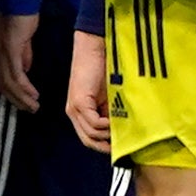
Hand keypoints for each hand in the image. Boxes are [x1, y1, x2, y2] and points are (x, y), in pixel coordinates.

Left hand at [0, 4, 41, 108]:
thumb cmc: (23, 15)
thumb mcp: (22, 39)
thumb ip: (23, 55)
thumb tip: (26, 70)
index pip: (0, 78)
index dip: (10, 93)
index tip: (22, 103)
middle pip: (2, 84)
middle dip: (15, 100)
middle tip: (28, 109)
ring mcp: (1, 52)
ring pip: (8, 82)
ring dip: (21, 97)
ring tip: (33, 106)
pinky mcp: (10, 49)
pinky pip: (16, 74)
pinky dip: (24, 87)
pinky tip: (33, 94)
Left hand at [63, 27, 111, 151]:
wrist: (93, 48)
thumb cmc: (103, 68)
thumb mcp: (108, 96)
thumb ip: (110, 112)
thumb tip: (121, 131)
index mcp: (79, 111)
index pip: (88, 138)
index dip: (102, 145)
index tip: (119, 148)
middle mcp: (73, 112)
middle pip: (87, 140)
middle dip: (104, 146)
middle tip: (121, 145)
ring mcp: (74, 108)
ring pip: (91, 134)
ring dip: (108, 134)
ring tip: (121, 128)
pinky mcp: (79, 102)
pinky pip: (93, 123)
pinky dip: (106, 125)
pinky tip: (115, 120)